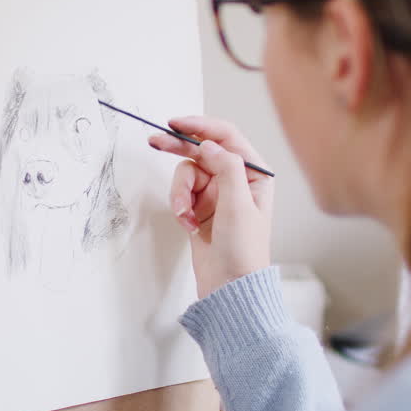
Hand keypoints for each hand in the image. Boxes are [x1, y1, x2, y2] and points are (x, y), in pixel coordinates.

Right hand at [149, 116, 273, 298]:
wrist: (229, 287)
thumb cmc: (243, 250)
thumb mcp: (239, 205)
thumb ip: (226, 168)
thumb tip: (208, 145)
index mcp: (254, 174)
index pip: (226, 137)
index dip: (201, 126)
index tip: (176, 124)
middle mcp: (236, 179)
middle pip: (202, 150)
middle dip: (179, 147)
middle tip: (156, 141)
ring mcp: (215, 193)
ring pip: (187, 174)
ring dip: (180, 193)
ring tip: (185, 215)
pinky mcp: (199, 207)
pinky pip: (181, 193)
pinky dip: (180, 206)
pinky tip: (188, 224)